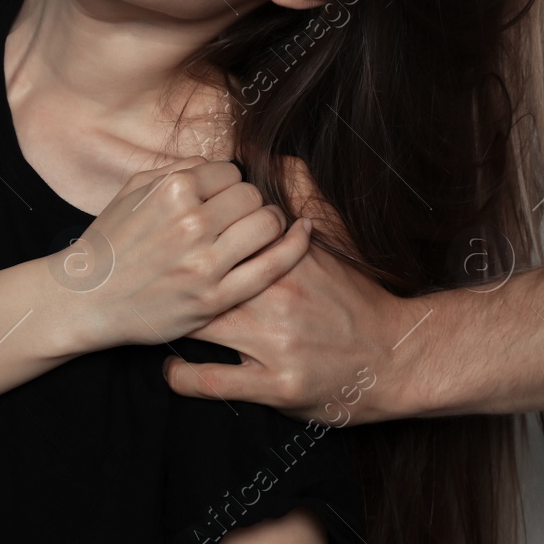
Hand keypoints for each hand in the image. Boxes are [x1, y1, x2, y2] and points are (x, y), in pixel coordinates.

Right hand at [56, 158, 313, 350]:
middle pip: (252, 195)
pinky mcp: (216, 298)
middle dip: (248, 202)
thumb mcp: (132, 191)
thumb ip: (177, 170)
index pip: (230, 172)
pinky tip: (302, 234)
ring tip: (258, 228)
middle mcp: (191, 223)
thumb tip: (218, 165)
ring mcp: (205, 263)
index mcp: (171, 191)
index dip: (227, 184)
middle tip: (237, 216)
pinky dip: (294, 246)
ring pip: (268, 223)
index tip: (219, 198)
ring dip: (269, 222)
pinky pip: (271, 265)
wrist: (87, 298)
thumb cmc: (110, 242)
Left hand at [162, 155, 429, 423]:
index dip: (186, 240)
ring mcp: (275, 346)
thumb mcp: (332, 244)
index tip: (163, 245)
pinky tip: (171, 370)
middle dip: (171, 282)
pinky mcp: (276, 385)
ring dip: (171, 326)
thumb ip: (302, 201)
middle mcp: (276, 301)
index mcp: (283, 263)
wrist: (398, 356)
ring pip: (201, 330)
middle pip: (203, 281)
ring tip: (153, 322)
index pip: (221, 240)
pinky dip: (183, 378)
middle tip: (146, 284)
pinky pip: (213, 382)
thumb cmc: (355, 300)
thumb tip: (276, 158)